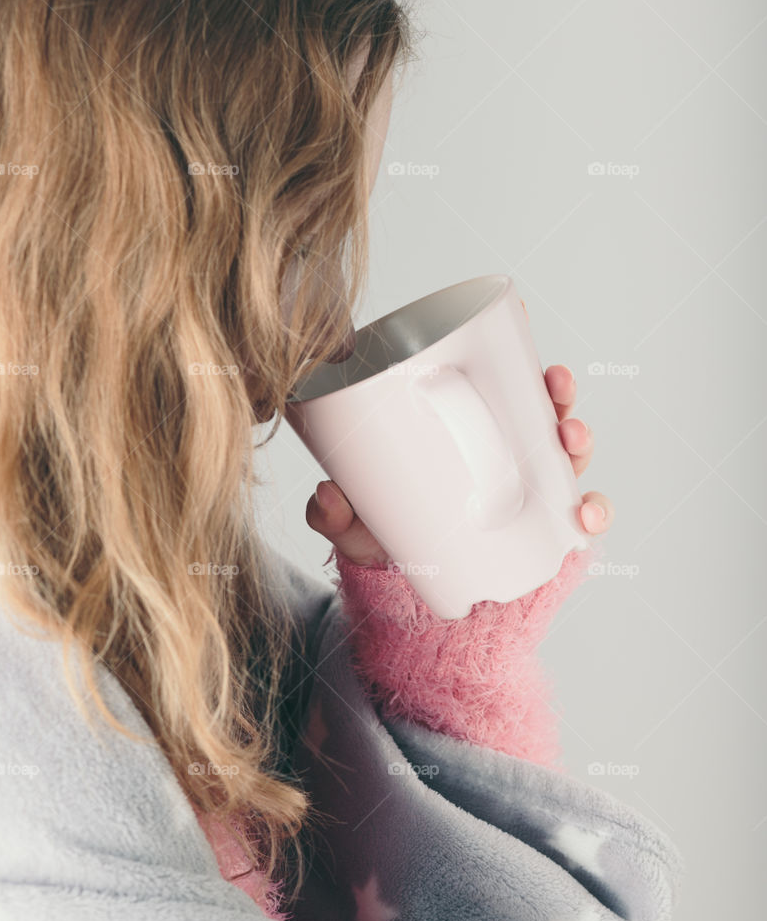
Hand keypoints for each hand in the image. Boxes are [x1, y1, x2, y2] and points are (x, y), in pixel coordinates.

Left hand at [305, 345, 613, 568]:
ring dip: (580, 438)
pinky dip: (595, 510)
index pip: (497, 379)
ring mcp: (534, 490)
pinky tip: (587, 512)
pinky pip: (583, 516)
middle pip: (544, 408)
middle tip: (553, 384)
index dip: (513, 345)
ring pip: (570, 452)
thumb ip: (333, 512)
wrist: (416, 601)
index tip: (519, 319)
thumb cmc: (389, 539)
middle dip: (558, 390)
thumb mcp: (356, 522)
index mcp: (468, 429)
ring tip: (570, 439)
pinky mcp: (551, 532)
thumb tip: (326, 496)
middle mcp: (508, 452)